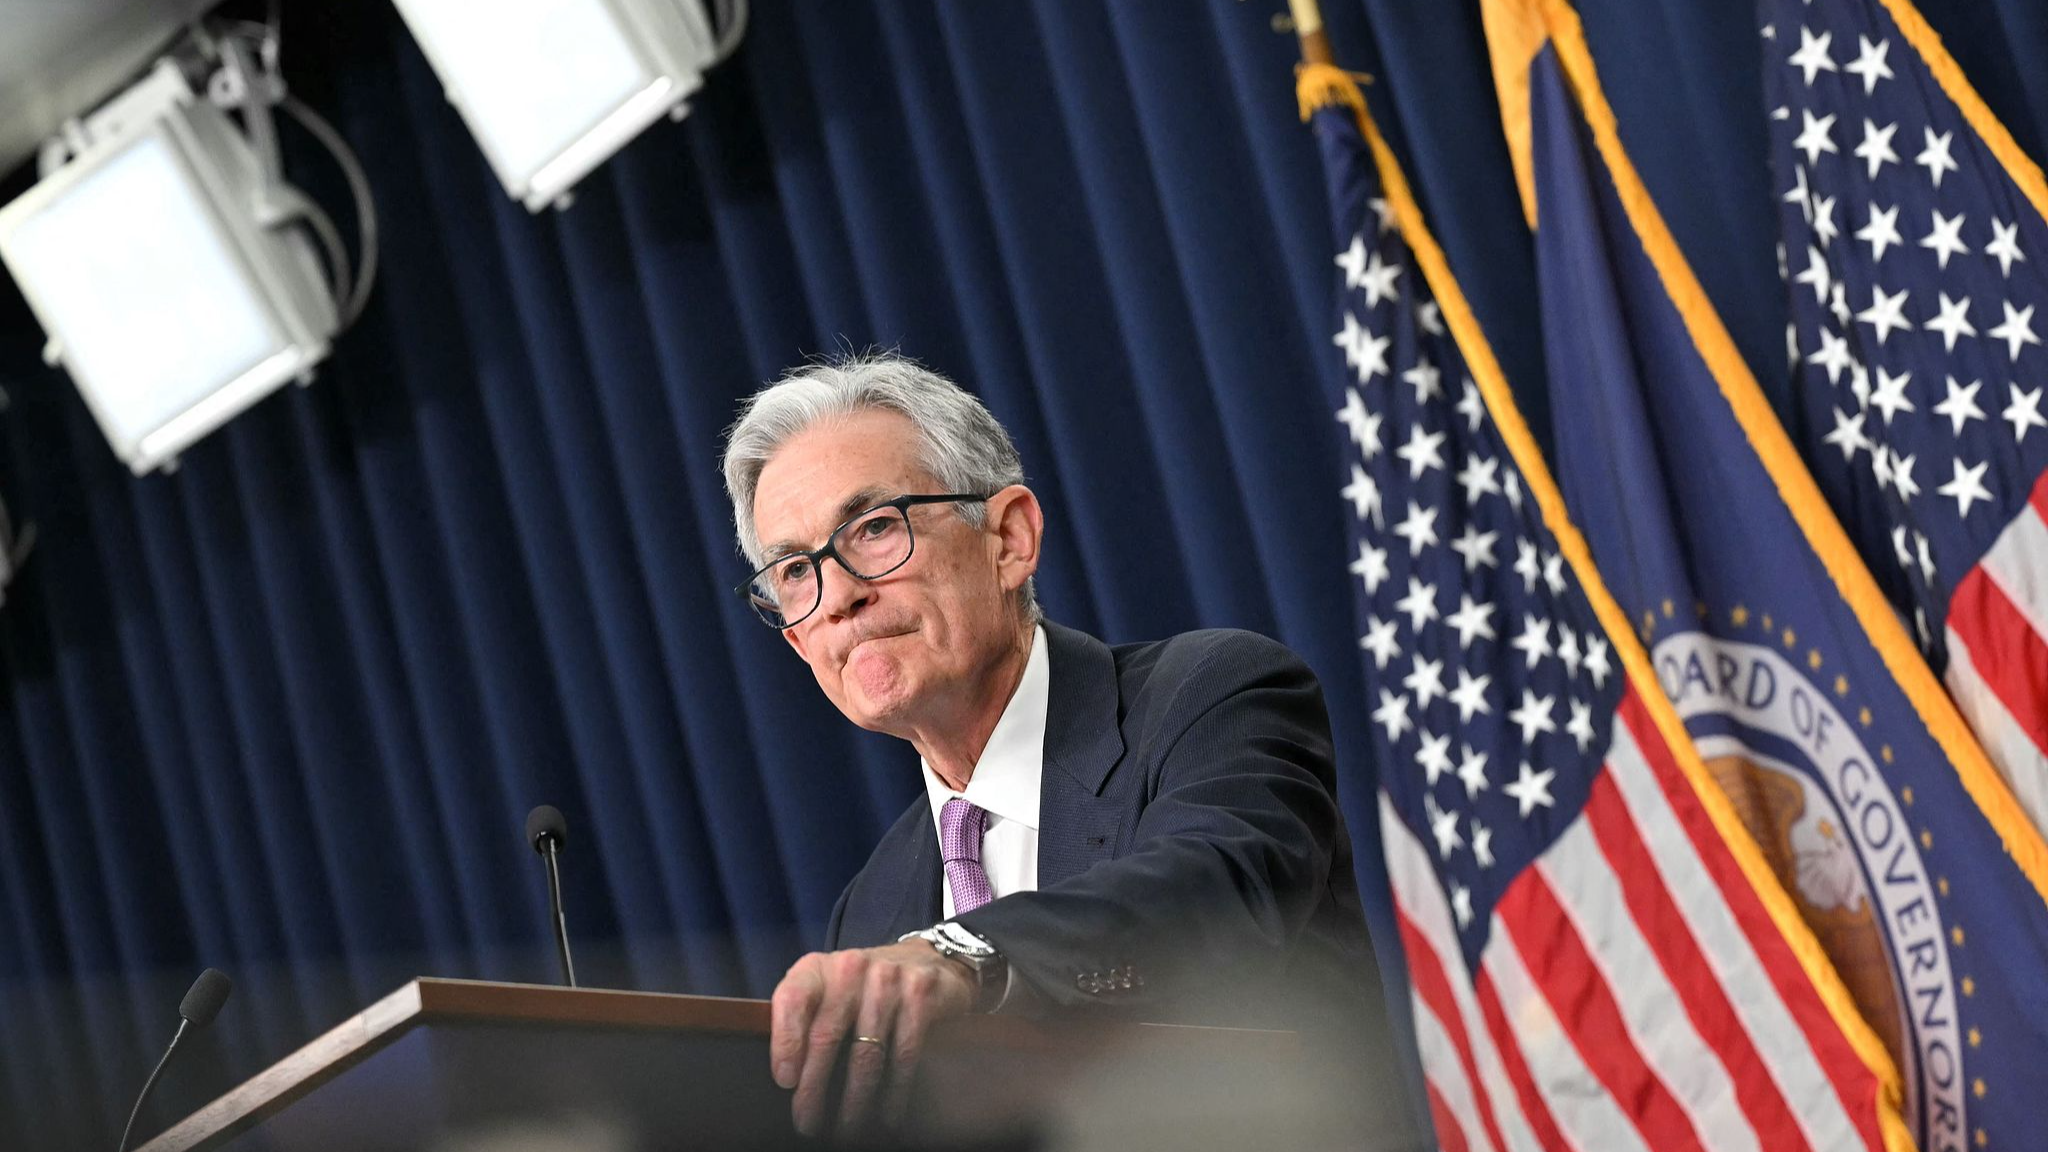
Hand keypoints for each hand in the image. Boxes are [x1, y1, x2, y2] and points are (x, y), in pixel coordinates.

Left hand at [769, 939, 977, 1135]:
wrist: (922, 962)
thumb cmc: (861, 989)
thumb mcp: (827, 992)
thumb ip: (804, 1021)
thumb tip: (787, 1081)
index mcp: (817, 968)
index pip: (793, 1000)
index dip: (785, 1042)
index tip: (785, 1082)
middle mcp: (850, 968)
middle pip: (826, 1036)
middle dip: (815, 1088)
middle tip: (808, 1123)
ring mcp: (887, 980)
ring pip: (865, 1053)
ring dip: (855, 1101)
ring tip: (847, 1129)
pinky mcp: (920, 995)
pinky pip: (903, 1054)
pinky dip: (894, 1091)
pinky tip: (887, 1115)